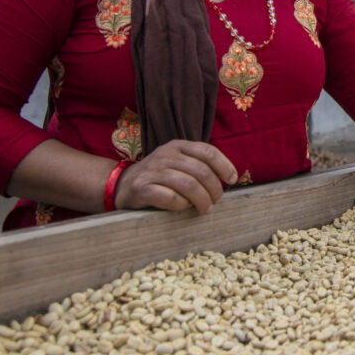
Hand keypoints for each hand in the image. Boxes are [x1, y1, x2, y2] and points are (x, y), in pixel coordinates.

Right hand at [115, 140, 237, 212]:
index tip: (233, 179)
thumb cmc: (159, 177)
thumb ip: (198, 165)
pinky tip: (183, 207)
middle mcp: (165, 154)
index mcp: (178, 146)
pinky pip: (170, 198)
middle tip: (217, 200)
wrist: (122, 185)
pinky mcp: (141, 188)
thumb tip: (228, 178)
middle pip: (201, 171)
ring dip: (201, 199)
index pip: (208, 151)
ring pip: (188, 185)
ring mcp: (152, 170)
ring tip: (205, 208)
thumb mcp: (177, 164)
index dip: (224, 165)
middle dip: (214, 189)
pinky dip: (182, 205)